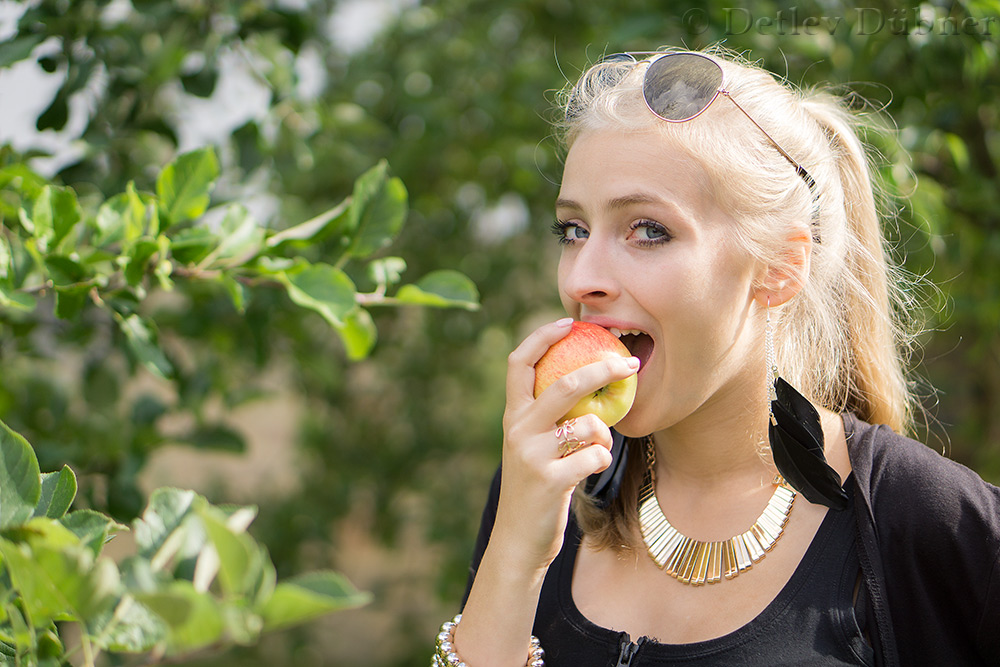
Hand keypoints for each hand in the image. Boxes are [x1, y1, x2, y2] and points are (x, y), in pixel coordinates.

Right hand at [494, 318, 639, 570]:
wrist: (518, 540)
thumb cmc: (535, 488)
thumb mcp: (532, 446)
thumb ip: (548, 418)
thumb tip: (587, 382)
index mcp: (512, 416)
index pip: (519, 362)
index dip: (542, 336)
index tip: (569, 322)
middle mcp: (518, 429)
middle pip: (564, 383)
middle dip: (601, 369)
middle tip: (628, 363)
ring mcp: (532, 454)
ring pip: (587, 422)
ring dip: (605, 431)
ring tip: (599, 445)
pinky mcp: (549, 479)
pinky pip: (595, 455)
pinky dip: (602, 458)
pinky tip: (591, 469)